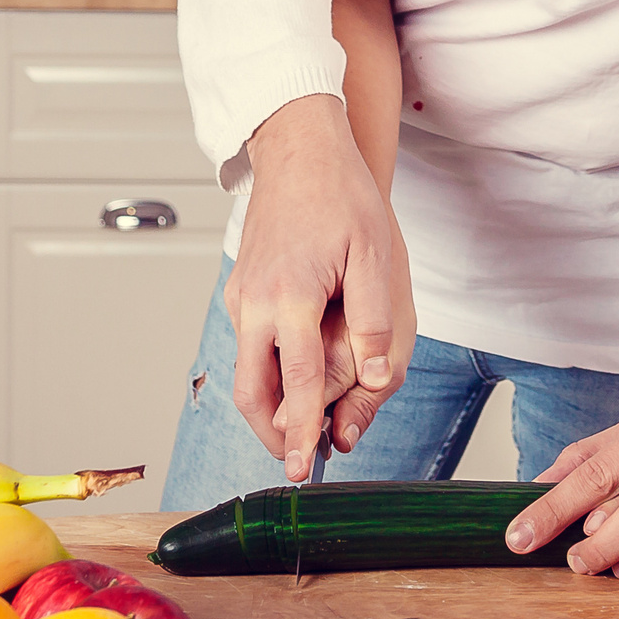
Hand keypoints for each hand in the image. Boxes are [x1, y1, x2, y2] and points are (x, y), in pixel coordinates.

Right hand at [231, 94, 415, 479]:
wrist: (298, 148)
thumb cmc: (339, 193)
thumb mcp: (372, 253)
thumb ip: (373, 318)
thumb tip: (377, 376)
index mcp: (288, 297)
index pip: (294, 384)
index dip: (300, 431)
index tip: (299, 469)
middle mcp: (254, 303)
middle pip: (251, 391)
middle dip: (271, 433)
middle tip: (298, 460)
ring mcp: (241, 296)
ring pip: (244, 371)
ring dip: (269, 403)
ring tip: (303, 425)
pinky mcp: (241, 289)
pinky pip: (248, 345)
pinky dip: (266, 372)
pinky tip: (295, 378)